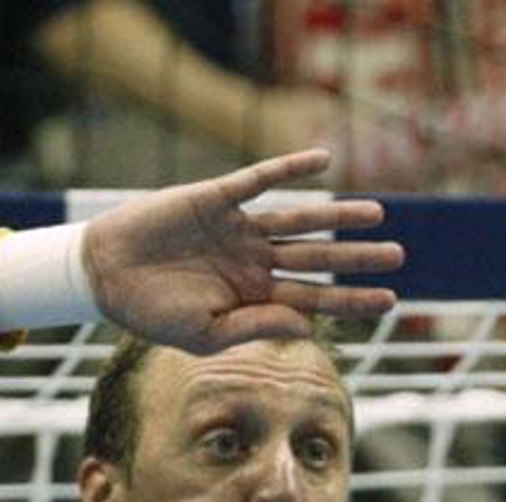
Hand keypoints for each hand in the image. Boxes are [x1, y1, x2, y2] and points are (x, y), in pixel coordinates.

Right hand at [82, 149, 403, 353]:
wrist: (106, 277)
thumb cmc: (153, 315)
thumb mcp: (208, 335)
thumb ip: (258, 327)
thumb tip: (307, 326)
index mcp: (257, 298)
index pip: (316, 300)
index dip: (353, 300)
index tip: (390, 300)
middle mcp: (255, 262)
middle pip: (318, 259)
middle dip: (357, 258)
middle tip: (399, 256)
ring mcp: (238, 229)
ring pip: (300, 220)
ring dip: (337, 216)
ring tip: (379, 214)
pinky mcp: (216, 199)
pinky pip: (260, 180)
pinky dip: (291, 169)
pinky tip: (323, 161)